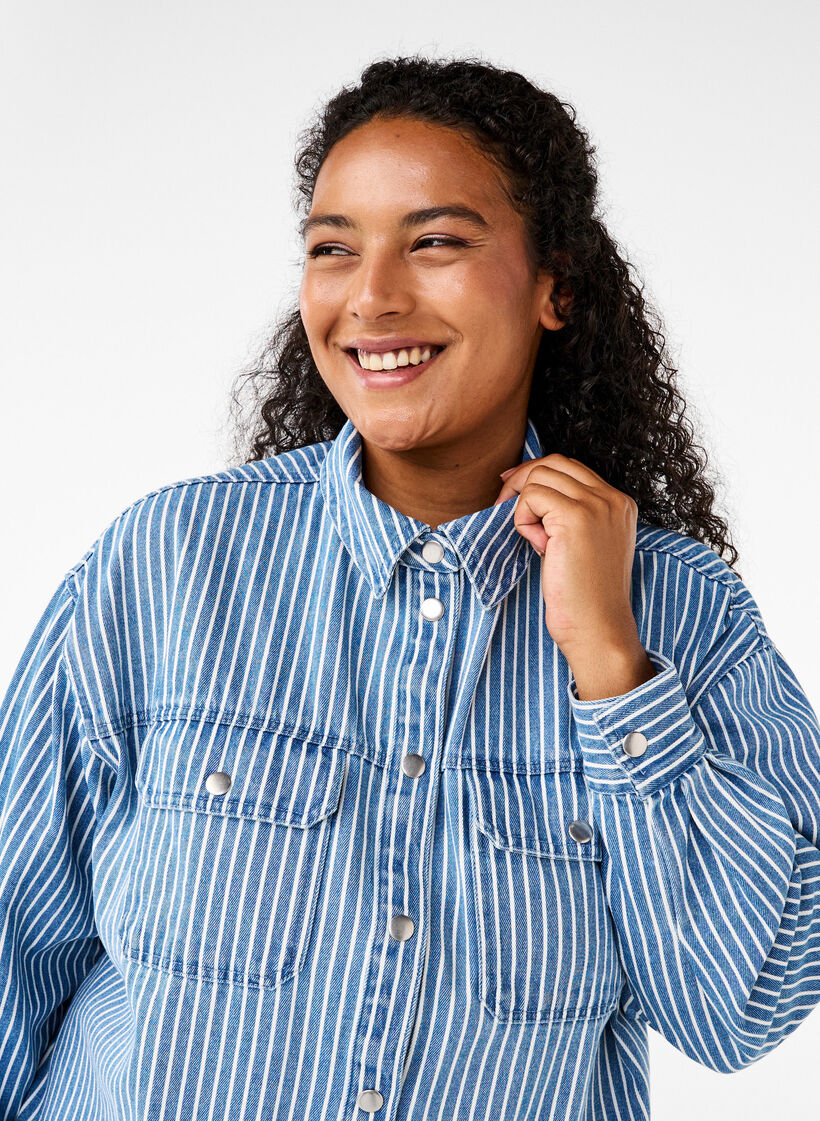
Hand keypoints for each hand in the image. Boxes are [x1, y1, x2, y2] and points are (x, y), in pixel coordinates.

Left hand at [494, 453, 641, 659]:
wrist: (597, 628)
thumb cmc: (584, 596)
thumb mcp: (583, 545)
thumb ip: (568, 514)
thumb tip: (527, 486)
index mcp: (619, 504)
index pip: (571, 468)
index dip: (536, 474)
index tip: (511, 489)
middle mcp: (612, 499)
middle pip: (554, 462)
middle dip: (521, 479)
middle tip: (502, 504)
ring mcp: (597, 506)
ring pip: (540, 477)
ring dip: (523, 506)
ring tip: (534, 540)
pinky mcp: (575, 517)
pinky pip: (532, 496)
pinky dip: (522, 519)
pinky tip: (537, 547)